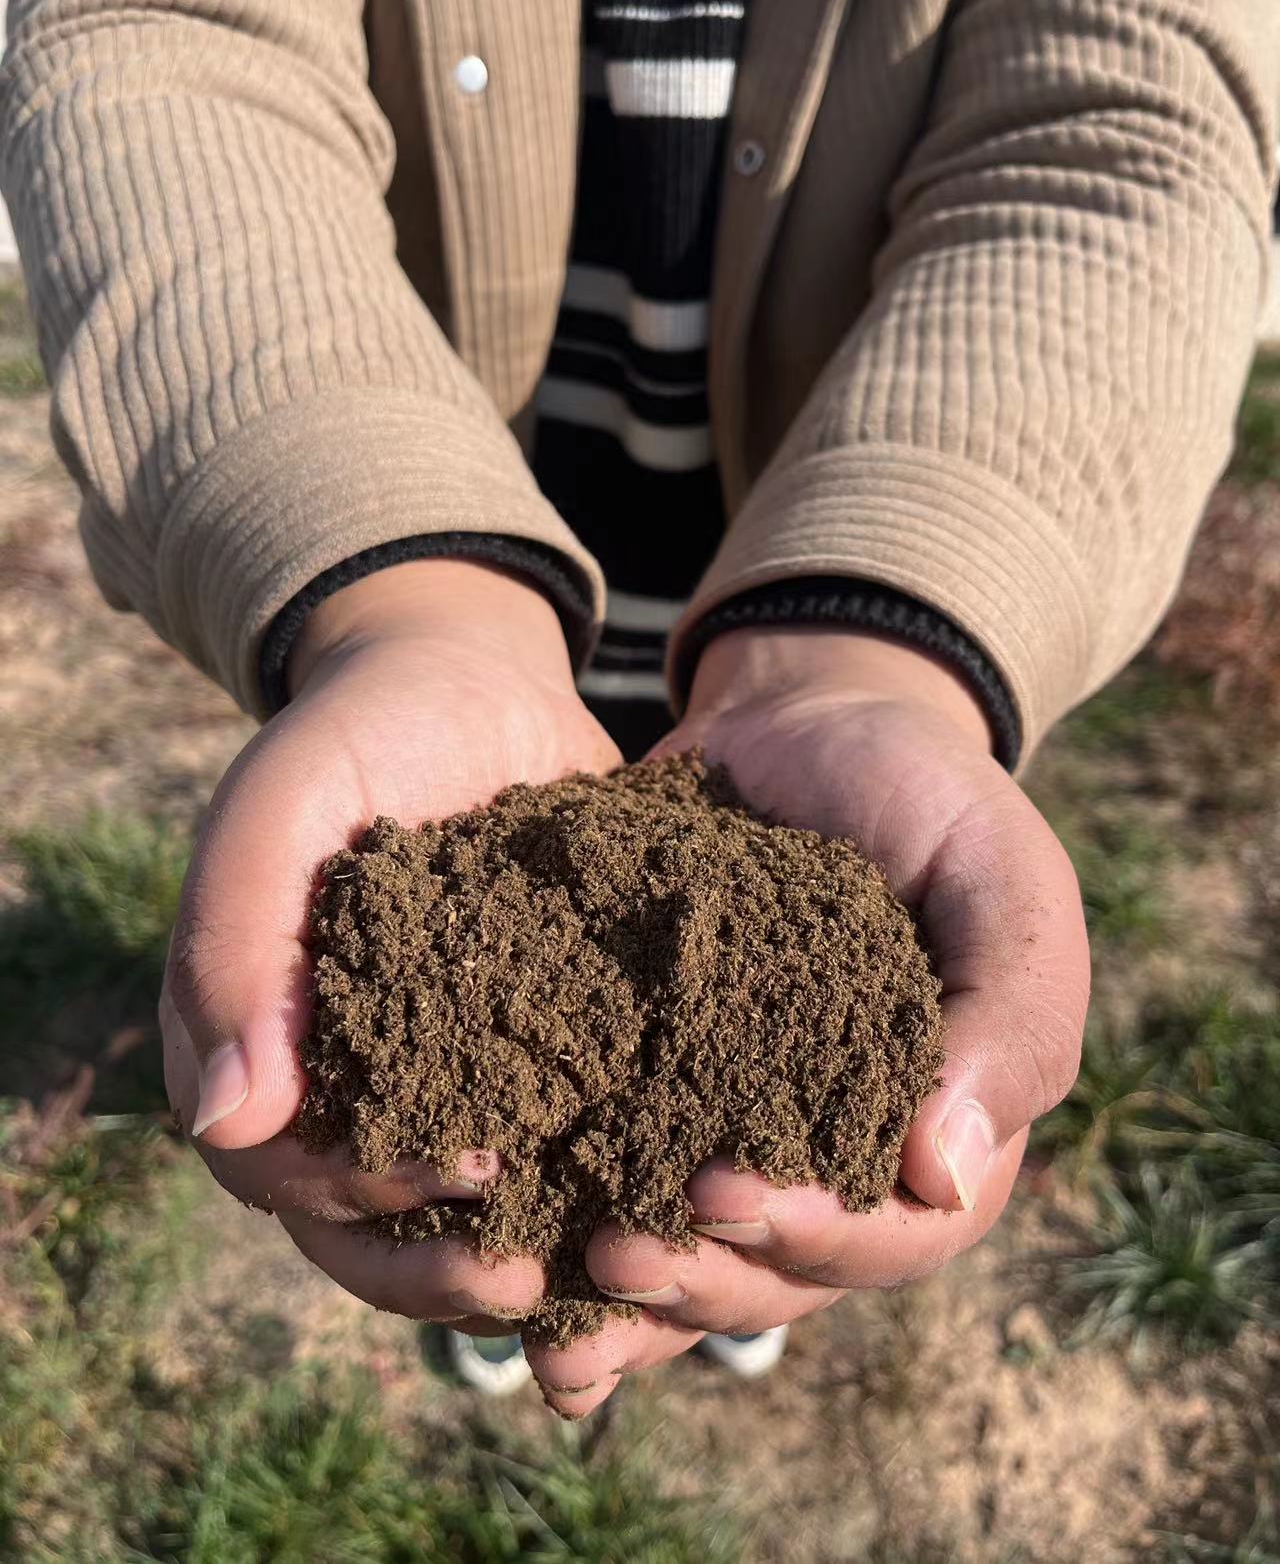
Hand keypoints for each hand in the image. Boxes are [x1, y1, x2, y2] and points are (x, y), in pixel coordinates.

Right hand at [160, 559, 618, 1335]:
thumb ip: (234, 946)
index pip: (290, 1170)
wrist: (467, 682)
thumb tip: (227, 1125)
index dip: (363, 1196)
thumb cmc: (354, 736)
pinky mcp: (537, 1056)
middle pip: (372, 1226)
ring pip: (466, 1211)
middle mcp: (350, 1084)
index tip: (461, 1178)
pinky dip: (600, 1192)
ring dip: (526, 1256)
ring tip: (609, 1272)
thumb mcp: (280, 809)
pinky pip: (556, 1146)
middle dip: (444, 1270)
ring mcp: (444, 1078)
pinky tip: (670, 1208)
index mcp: (263, 1047)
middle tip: (532, 1282)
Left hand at [523, 629, 1089, 1415]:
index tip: (727, 1193)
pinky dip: (569, 1251)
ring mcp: (741, 1132)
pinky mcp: (652, 1092)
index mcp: (942, 1126)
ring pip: (697, 1261)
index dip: (816, 1236)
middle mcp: (841, 1157)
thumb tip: (947, 1175)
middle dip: (700, 1278)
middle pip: (780, 1275)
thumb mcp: (1001, 876)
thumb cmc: (925, 793)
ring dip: (632, 1298)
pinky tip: (510, 1289)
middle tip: (619, 1254)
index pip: (895, 1233)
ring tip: (551, 1291)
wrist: (808, 722)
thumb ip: (1013, 1013)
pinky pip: (618, 1192)